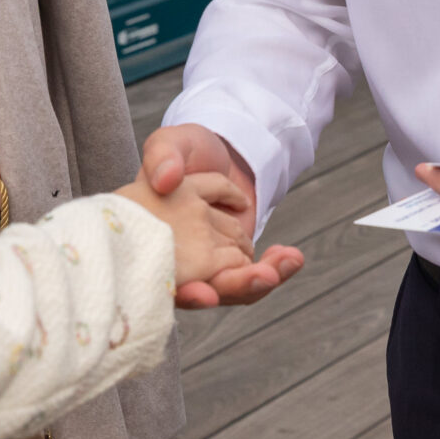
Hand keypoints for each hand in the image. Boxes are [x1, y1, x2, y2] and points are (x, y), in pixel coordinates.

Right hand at [139, 122, 304, 308]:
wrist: (221, 152)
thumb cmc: (187, 148)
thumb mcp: (170, 142)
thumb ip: (162, 156)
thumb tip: (167, 179)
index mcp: (149, 238)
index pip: (160, 275)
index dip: (182, 290)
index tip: (205, 296)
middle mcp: (174, 260)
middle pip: (202, 290)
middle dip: (234, 285)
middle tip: (264, 275)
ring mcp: (205, 265)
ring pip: (230, 286)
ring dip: (260, 280)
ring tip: (290, 258)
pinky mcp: (232, 262)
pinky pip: (249, 277)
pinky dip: (272, 271)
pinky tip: (289, 257)